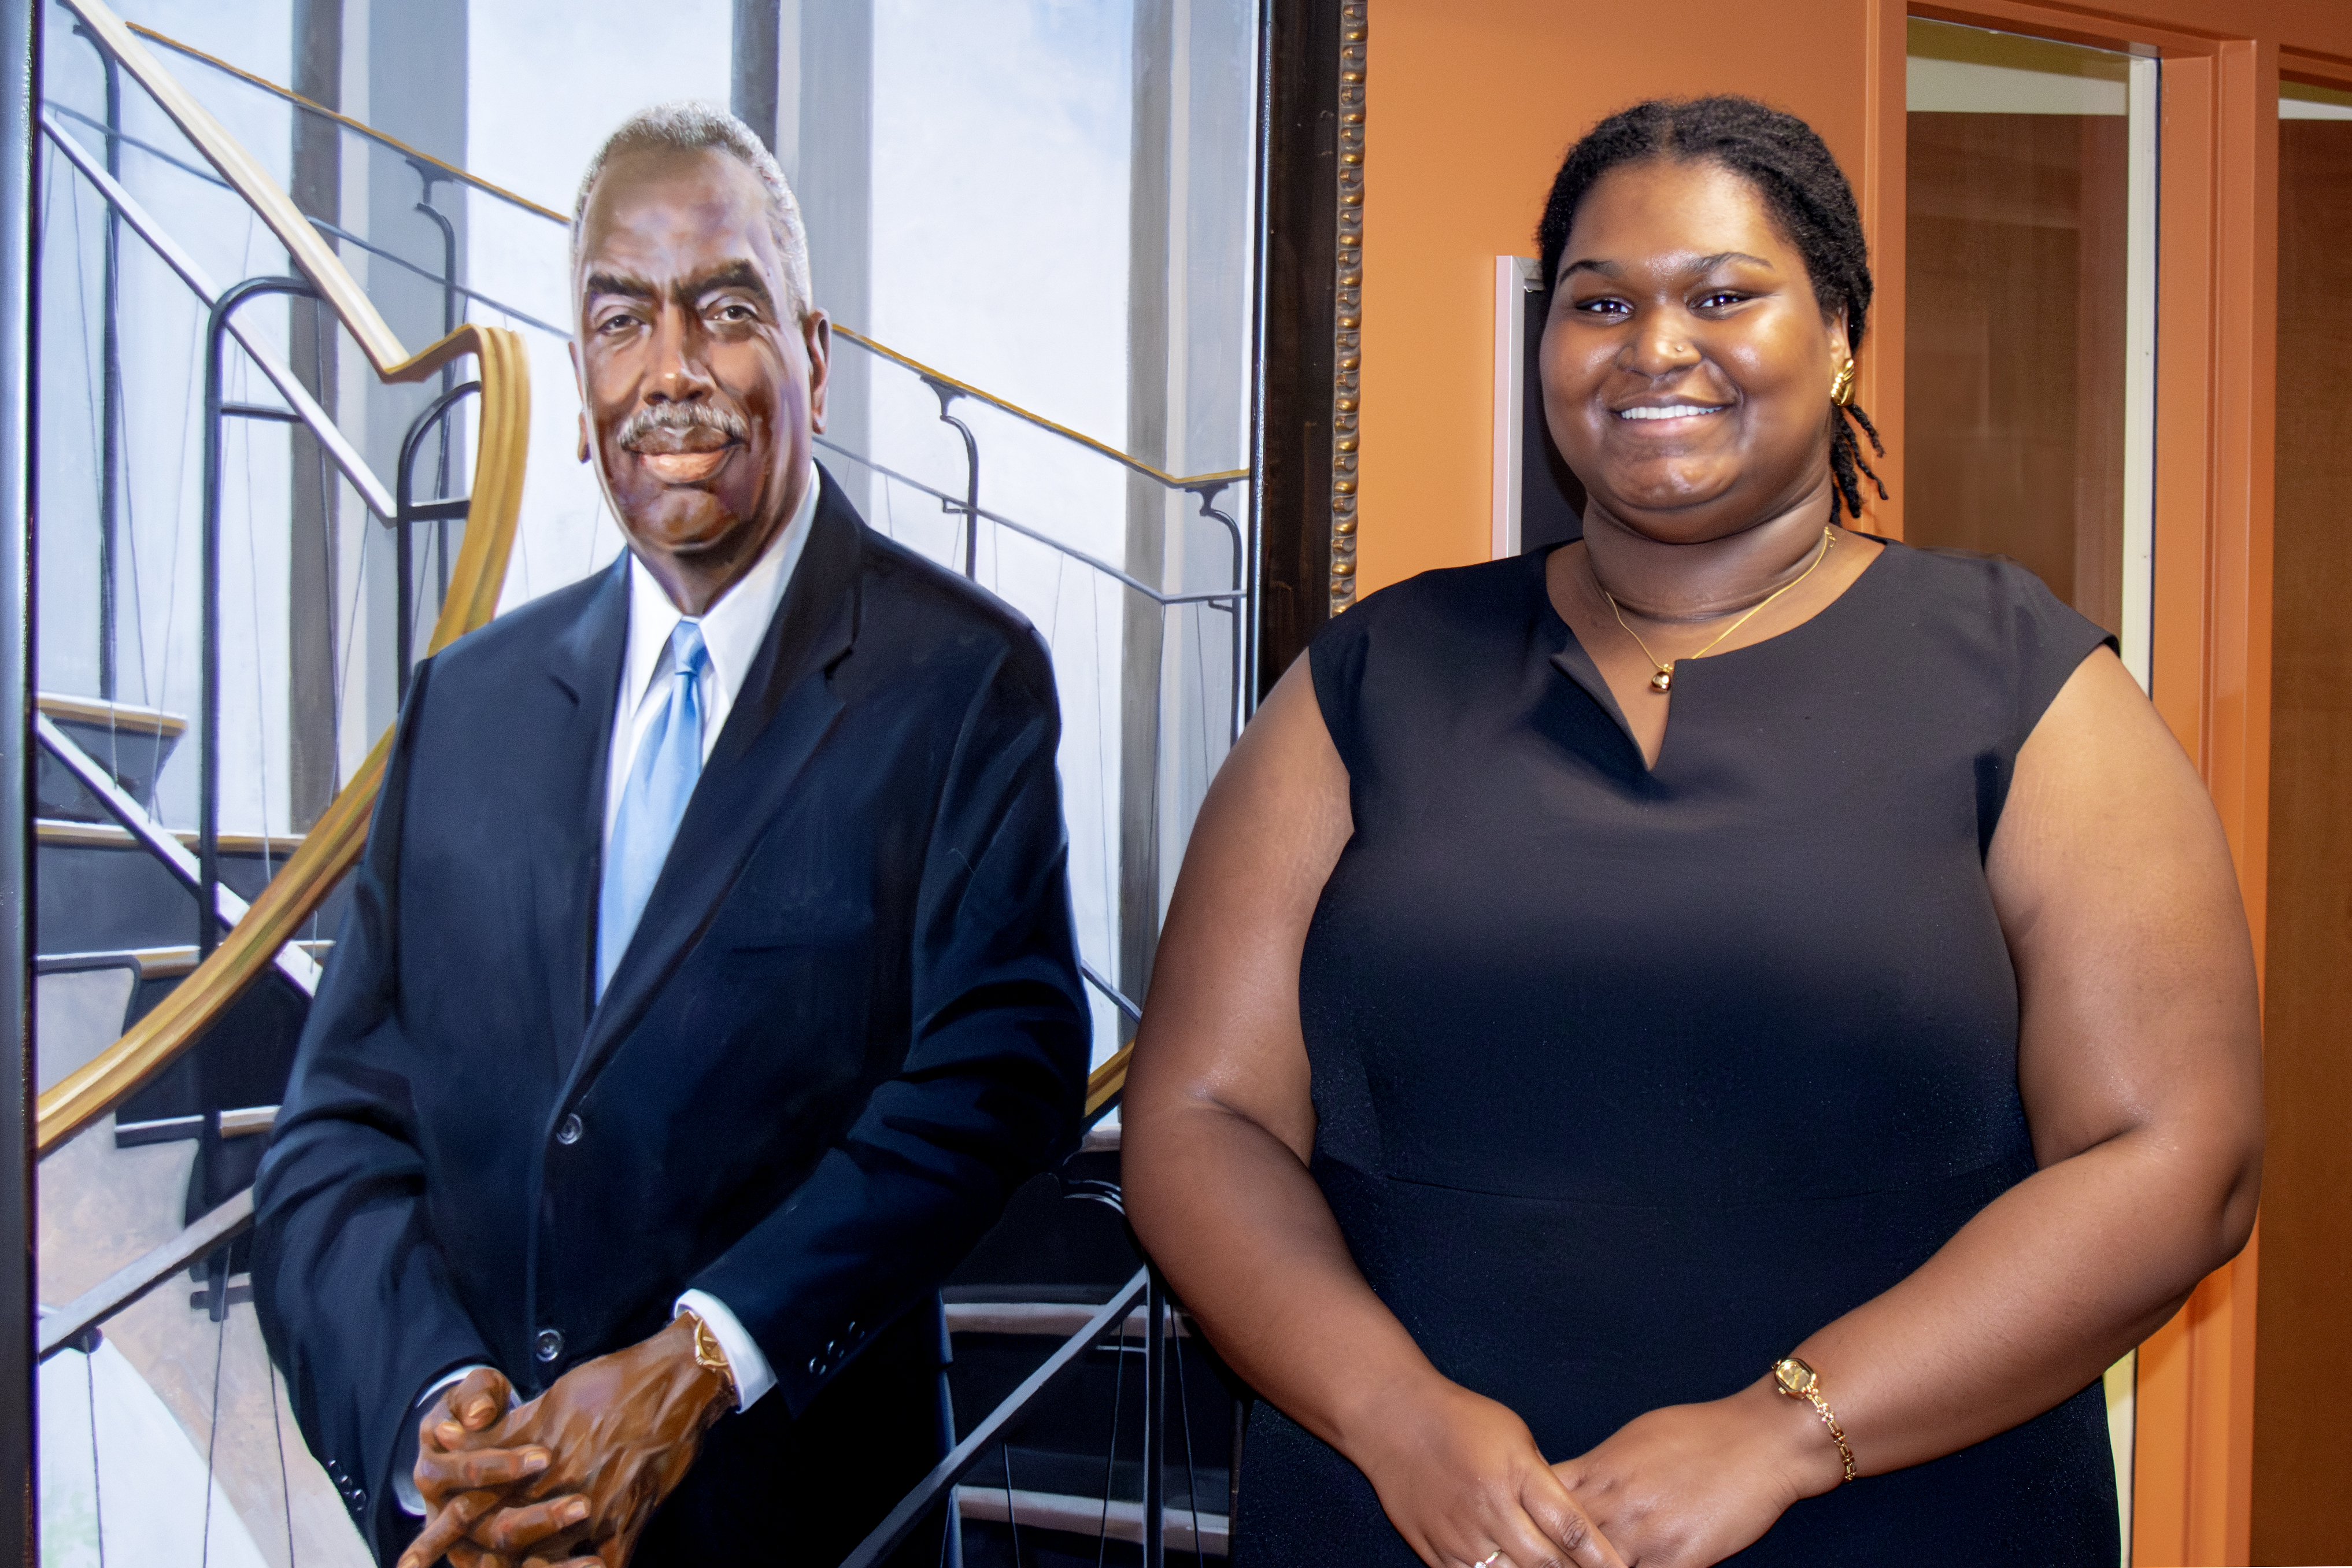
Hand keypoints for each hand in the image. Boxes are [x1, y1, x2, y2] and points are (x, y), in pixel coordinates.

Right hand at [402, 1368, 596, 1567]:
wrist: (478, 1430)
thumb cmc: (481, 1407)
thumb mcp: (476, 1391)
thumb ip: (475, 1395)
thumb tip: (477, 1413)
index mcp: (435, 1473)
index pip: (467, 1474)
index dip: (502, 1466)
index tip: (544, 1455)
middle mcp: (446, 1516)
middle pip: (491, 1527)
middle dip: (538, 1519)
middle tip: (581, 1507)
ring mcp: (470, 1543)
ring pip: (505, 1564)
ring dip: (551, 1566)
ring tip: (592, 1564)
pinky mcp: (495, 1555)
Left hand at [419, 1317, 734, 1567]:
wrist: (677, 1380)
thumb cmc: (613, 1383)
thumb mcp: (552, 1399)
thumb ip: (503, 1428)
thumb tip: (451, 1436)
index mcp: (538, 1452)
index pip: (482, 1497)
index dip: (461, 1516)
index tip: (454, 1522)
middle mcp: (563, 1482)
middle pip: (508, 1533)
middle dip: (488, 1546)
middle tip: (481, 1552)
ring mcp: (598, 1505)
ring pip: (548, 1557)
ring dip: (532, 1564)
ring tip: (523, 1562)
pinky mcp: (630, 1518)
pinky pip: (605, 1566)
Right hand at [1350, 1377, 1627, 1567]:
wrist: (1393, 1418)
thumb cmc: (1462, 1419)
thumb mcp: (1515, 1437)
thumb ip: (1544, 1482)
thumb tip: (1573, 1528)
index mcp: (1518, 1474)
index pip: (1571, 1528)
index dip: (1603, 1559)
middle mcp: (1491, 1508)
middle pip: (1546, 1565)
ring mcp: (1460, 1534)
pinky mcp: (1434, 1550)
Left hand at [1551, 1381, 1841, 1566]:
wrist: (1760, 1439)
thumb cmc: (1699, 1432)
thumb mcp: (1633, 1438)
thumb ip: (1597, 1467)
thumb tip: (1568, 1481)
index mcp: (1598, 1469)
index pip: (1539, 1503)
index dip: (1524, 1523)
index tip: (1516, 1536)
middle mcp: (1613, 1503)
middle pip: (1555, 1544)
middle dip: (1545, 1559)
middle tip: (1528, 1566)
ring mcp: (1644, 1535)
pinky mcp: (1679, 1560)